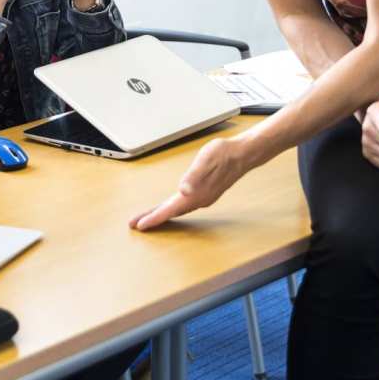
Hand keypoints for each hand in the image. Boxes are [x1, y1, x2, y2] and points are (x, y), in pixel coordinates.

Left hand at [130, 137, 248, 230]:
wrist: (243, 154)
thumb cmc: (224, 154)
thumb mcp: (206, 159)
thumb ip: (193, 175)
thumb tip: (183, 189)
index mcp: (196, 194)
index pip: (170, 209)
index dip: (154, 218)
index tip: (139, 225)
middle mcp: (200, 200)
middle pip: (171, 213)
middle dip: (153, 218)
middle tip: (135, 224)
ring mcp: (204, 198)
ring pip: (178, 211)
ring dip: (162, 215)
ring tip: (148, 218)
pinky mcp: (206, 194)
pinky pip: (184, 207)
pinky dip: (172, 210)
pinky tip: (170, 208)